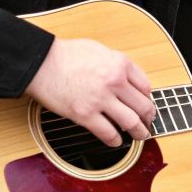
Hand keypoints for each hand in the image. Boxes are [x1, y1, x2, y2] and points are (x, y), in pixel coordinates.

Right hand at [25, 38, 156, 146]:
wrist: (41, 63)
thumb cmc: (66, 54)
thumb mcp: (100, 50)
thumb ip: (117, 64)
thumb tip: (128, 78)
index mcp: (120, 64)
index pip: (146, 87)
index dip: (147, 98)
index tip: (146, 103)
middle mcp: (115, 81)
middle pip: (143, 106)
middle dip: (149, 118)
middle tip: (149, 122)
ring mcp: (101, 99)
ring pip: (131, 122)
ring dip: (139, 132)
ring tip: (140, 135)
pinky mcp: (85, 115)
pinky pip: (108, 133)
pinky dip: (115, 140)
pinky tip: (116, 142)